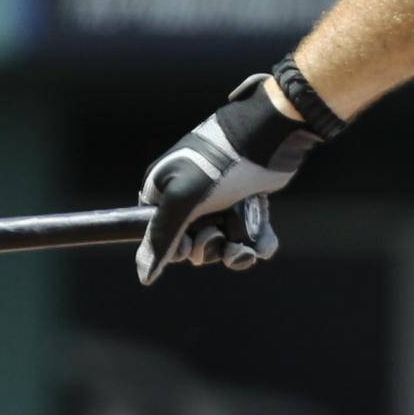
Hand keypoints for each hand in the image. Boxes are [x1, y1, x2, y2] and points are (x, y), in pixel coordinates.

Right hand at [134, 76, 321, 283]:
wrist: (269, 138)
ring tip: (245, 246)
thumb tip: (144, 276)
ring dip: (234, 251)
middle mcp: (190, 196)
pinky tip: (262, 245)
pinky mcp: (247, 203)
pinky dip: (256, 244)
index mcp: (165, 190)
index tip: (189, 242)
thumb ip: (162, 237)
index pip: (161, 233)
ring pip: (223, 242)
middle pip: (194, 242)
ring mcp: (221, 200)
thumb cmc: (220, 165)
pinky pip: (247, 235)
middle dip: (209, 247)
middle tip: (219, 234)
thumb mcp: (183, 200)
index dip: (176, 246)